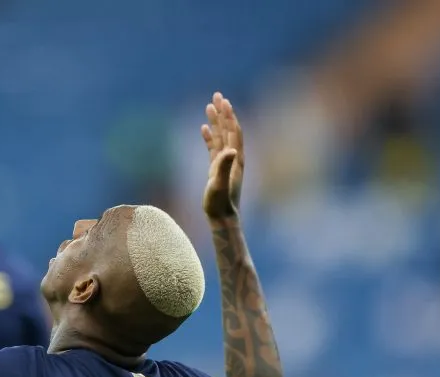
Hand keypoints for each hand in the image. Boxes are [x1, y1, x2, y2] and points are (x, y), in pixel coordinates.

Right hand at [201, 92, 244, 219]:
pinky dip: (209, 136)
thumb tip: (231, 150)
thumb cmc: (220, 203)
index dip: (229, 117)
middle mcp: (233, 158)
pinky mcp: (217, 168)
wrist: (221, 218)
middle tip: (217, 95)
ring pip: (220, 136)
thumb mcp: (220, 185)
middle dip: (223, 113)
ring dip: (216, 121)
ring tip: (209, 106)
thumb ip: (224, 167)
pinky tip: (203, 128)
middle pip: (228, 130)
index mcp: (236, 159)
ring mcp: (225, 162)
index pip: (233, 132)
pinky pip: (213, 147)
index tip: (224, 102)